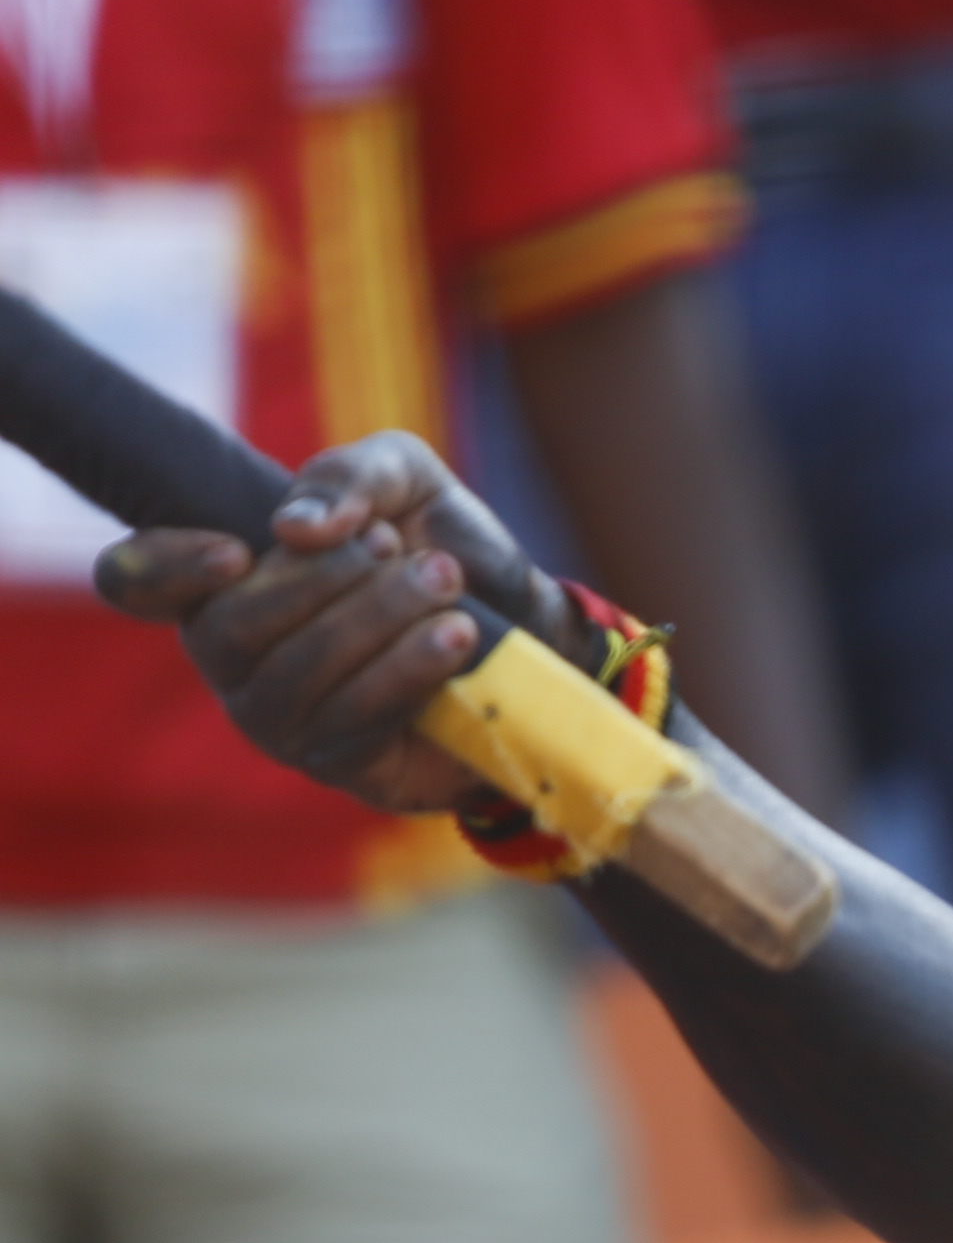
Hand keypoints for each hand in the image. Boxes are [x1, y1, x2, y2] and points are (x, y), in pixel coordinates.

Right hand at [91, 432, 566, 812]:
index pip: (135, 582)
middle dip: (320, 584)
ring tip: (441, 583)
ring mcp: (280, 719)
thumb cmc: (441, 543)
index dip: (163, 568)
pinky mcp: (342, 764)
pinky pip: (354, 722)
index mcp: (223, 582)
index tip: (237, 550)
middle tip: (395, 548)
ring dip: (374, 622)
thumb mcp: (402, 478)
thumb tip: (296, 526)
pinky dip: (406, 671)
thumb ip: (347, 478)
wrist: (526, 619)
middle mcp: (233, 658)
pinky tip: (453, 638)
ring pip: (294, 676)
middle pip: (230, 629)